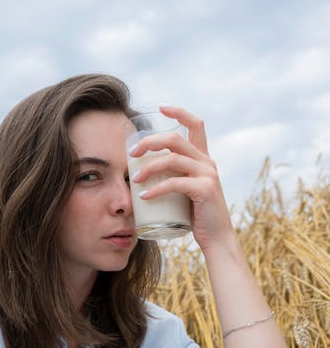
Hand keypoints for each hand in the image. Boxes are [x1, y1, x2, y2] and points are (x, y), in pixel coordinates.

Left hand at [129, 105, 233, 250]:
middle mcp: (207, 162)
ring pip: (172, 159)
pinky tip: (144, 196)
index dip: (179, 112)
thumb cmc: (197, 216)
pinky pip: (175, 183)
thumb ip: (174, 177)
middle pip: (175, 139)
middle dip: (149, 142)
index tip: (161, 108)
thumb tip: (144, 172)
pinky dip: (156, 189)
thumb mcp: (185, 190)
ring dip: (149, 168)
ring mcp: (207, 175)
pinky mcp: (204, 190)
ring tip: (134, 180)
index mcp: (203, 158)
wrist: (216, 238)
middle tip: (131, 154)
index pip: (196, 124)